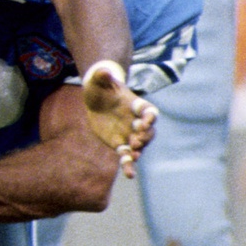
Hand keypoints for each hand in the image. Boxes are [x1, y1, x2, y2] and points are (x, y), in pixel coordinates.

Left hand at [80, 62, 156, 177]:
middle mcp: (136, 121)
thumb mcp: (99, 79)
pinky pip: (126, 156)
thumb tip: (104, 71)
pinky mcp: (119, 144)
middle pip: (149, 131)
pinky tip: (129, 175)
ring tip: (134, 155)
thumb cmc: (101, 86)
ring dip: (139, 151)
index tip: (147, 120)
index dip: (150, 116)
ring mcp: (129, 134)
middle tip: (136, 139)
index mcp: (136, 105)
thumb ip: (103, 75)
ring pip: (140, 146)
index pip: (149, 111)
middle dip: (145, 136)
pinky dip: (128, 165)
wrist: (95, 98)